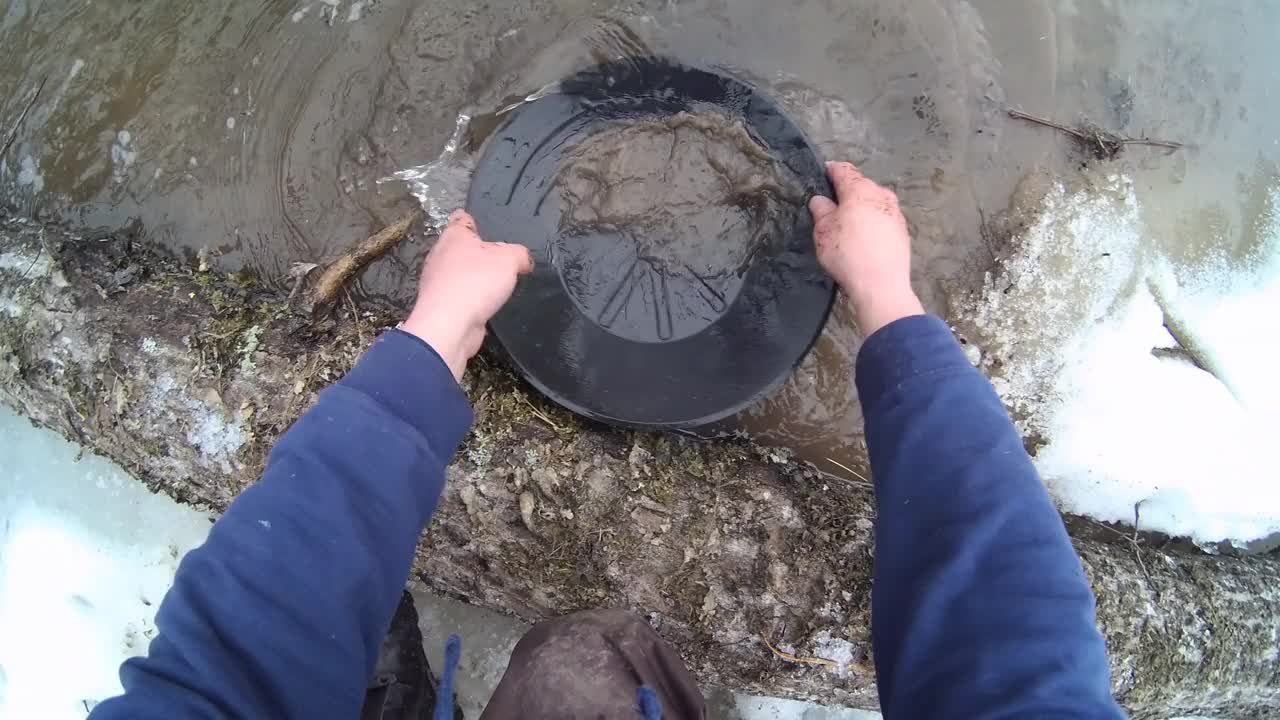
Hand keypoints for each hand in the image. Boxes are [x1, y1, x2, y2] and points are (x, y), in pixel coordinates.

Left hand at [402, 209, 533, 380]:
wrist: (448, 326)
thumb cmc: (473, 284)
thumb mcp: (509, 260)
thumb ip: (520, 254)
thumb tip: (524, 259)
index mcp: (454, 236)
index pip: (461, 218)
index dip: (474, 220)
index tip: (485, 226)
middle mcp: (441, 255)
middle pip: (462, 247)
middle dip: (480, 253)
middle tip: (502, 260)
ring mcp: (438, 281)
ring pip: (460, 272)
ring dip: (476, 278)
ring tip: (497, 285)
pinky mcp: (441, 304)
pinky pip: (460, 295)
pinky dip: (472, 299)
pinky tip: (486, 304)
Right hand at [809, 161, 924, 335]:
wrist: (881, 284)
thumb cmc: (847, 253)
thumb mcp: (823, 232)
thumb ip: (821, 211)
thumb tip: (820, 199)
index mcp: (859, 189)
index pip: (843, 170)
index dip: (831, 170)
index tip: (824, 173)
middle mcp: (881, 195)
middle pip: (861, 185)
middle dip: (847, 191)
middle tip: (832, 204)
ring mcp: (895, 212)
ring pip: (874, 202)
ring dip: (861, 207)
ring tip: (848, 222)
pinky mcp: (902, 231)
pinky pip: (882, 218)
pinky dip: (872, 221)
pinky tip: (865, 237)